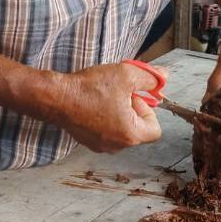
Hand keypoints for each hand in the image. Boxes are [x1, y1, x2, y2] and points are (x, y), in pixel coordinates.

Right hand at [44, 62, 162, 153]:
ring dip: (119, 113)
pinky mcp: (88, 141)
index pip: (155, 129)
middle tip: (120, 92)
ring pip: (121, 130)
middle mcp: (117, 146)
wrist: (57, 97)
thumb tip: (164, 77)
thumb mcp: (126, 75)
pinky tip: (94, 103)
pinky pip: (106, 131)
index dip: (149, 109)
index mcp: (131, 135)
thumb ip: (150, 78)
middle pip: (138, 129)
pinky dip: (105, 118)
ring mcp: (101, 146)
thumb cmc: (91, 89)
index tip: (134, 96)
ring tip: (106, 96)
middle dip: (133, 109)